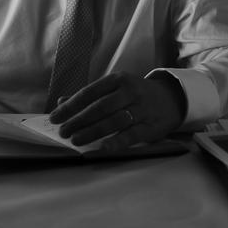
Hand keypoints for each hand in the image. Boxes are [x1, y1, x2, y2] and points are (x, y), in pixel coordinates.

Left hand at [49, 72, 185, 152]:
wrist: (172, 98)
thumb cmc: (134, 94)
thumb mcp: (114, 88)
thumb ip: (89, 96)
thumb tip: (61, 102)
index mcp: (117, 79)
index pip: (89, 93)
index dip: (70, 106)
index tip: (55, 117)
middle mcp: (129, 91)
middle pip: (100, 107)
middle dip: (78, 120)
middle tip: (63, 131)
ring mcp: (141, 108)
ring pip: (114, 120)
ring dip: (93, 131)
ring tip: (76, 140)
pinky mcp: (152, 126)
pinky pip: (132, 134)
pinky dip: (116, 141)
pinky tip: (102, 148)